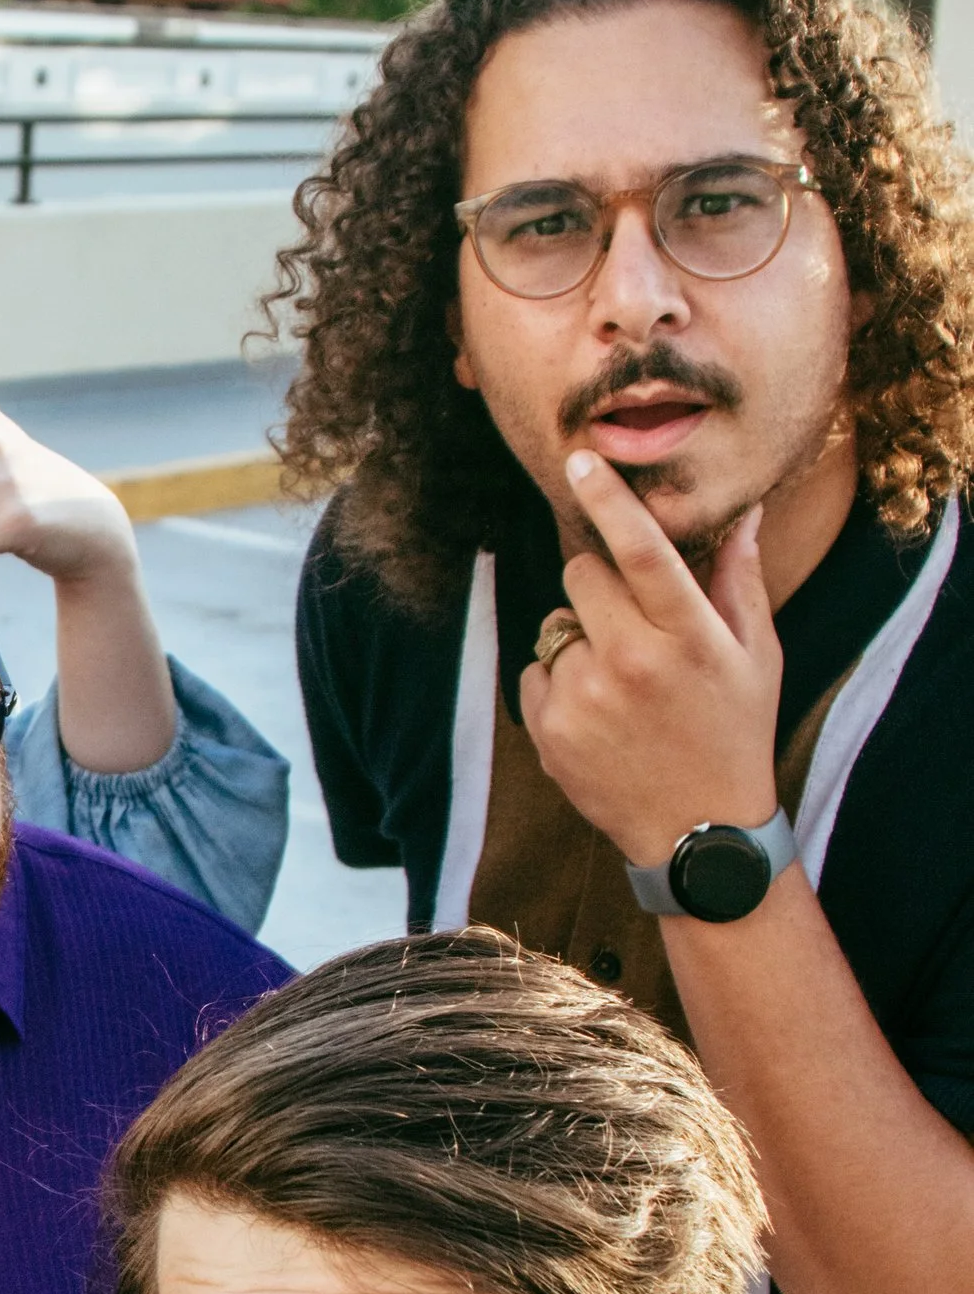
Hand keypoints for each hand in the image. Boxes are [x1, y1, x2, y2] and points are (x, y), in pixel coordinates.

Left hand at [517, 454, 783, 866]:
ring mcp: (584, 697)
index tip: (580, 459)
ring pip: (557, 624)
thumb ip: (741, 582)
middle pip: (581, 573)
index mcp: (688, 637)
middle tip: (634, 624)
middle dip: (601, 585)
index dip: (609, 499)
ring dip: (582, 640)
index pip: (641, 550)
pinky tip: (599, 716)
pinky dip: (560, 683)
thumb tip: (745, 512)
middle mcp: (632, 662)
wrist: (699, 834)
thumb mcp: (756, 658)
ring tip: (623, 685)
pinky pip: (536, 671)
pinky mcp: (548, 729)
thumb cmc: (735, 733)